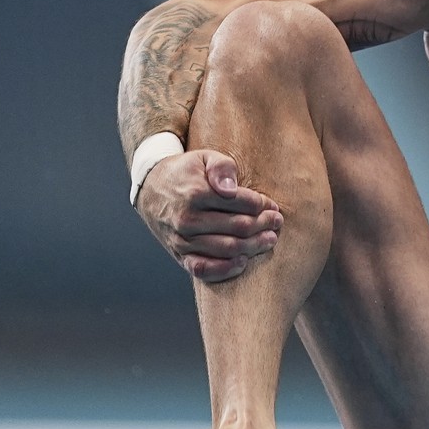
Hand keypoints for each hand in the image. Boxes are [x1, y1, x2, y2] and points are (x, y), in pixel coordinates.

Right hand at [135, 150, 282, 281]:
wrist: (151, 189)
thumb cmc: (185, 173)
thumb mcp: (204, 158)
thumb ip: (222, 167)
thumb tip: (231, 189)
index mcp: (196, 193)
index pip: (241, 203)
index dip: (262, 205)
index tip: (273, 206)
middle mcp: (187, 219)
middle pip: (239, 228)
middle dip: (263, 225)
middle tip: (277, 222)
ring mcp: (182, 239)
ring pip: (227, 249)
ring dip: (254, 246)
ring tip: (269, 240)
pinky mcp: (179, 254)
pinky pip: (203, 269)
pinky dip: (225, 269)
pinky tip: (243, 262)